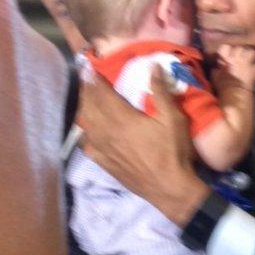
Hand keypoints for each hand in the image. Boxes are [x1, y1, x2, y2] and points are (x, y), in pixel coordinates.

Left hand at [78, 65, 210, 226]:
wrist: (169, 188)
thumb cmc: (172, 151)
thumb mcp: (173, 118)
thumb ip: (161, 92)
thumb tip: (153, 66)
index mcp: (122, 118)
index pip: (102, 94)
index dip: (94, 79)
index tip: (89, 68)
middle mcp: (107, 132)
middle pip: (89, 107)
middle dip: (85, 91)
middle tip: (82, 79)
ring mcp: (104, 149)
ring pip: (85, 126)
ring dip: (82, 110)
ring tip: (82, 100)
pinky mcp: (105, 163)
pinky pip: (87, 146)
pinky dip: (84, 136)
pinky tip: (85, 132)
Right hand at [214, 44, 254, 89]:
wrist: (235, 94)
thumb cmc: (222, 86)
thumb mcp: (215, 77)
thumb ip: (216, 70)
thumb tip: (216, 69)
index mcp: (226, 58)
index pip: (225, 47)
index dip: (226, 50)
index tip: (225, 55)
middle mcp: (237, 58)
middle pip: (240, 48)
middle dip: (240, 52)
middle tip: (238, 57)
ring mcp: (248, 63)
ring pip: (252, 52)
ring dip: (251, 56)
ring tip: (250, 60)